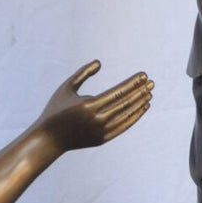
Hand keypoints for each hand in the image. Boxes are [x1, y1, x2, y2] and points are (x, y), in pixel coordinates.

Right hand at [37, 61, 153, 153]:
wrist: (49, 139)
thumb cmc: (56, 109)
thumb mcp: (66, 88)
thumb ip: (83, 73)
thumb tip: (99, 62)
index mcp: (88, 105)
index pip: (117, 92)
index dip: (132, 83)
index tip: (143, 75)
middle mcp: (96, 119)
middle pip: (124, 103)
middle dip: (139, 91)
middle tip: (151, 82)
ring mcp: (100, 131)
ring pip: (126, 115)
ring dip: (139, 104)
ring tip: (149, 94)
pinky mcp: (102, 140)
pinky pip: (123, 127)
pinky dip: (134, 117)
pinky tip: (142, 107)